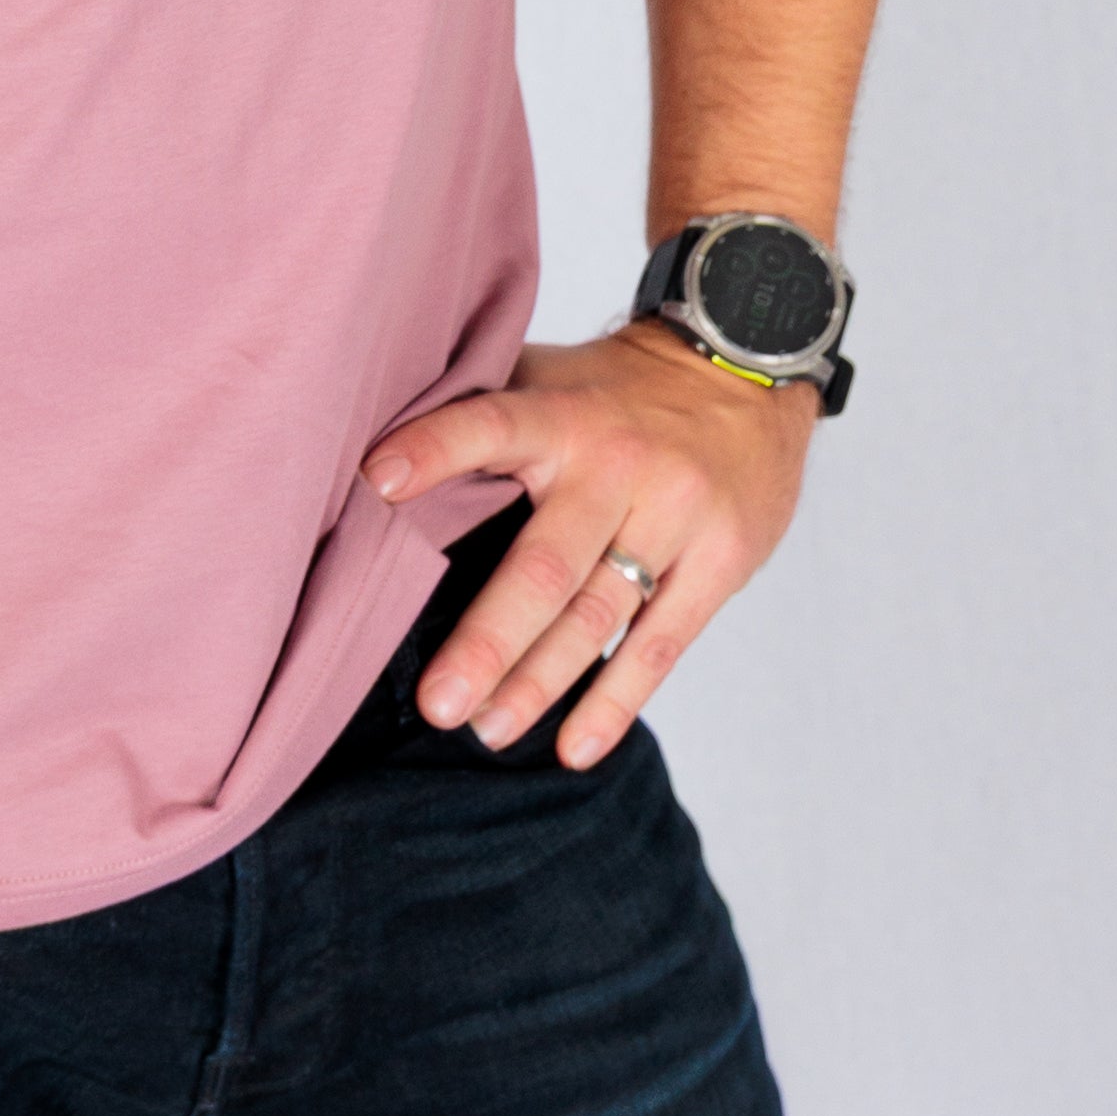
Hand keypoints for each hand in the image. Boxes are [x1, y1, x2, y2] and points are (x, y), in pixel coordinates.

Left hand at [359, 319, 818, 767]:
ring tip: (487, 730)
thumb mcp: (553, 375)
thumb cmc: (619, 387)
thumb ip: (485, 407)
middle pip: (545, 564)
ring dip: (539, 682)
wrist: (744, 368)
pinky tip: (573, 746)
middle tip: (437, 702)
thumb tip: (372, 438)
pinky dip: (615, 702)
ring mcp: (673, 515)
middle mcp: (615, 466)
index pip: (489, 424)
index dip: (435, 449)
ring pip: (596, 614)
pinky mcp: (719, 559)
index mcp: (561, 414)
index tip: (375, 480)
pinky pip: (661, 644)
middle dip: (489, 639)